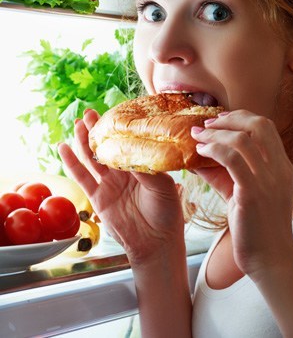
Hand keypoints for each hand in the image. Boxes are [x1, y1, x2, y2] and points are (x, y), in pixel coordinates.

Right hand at [58, 109, 184, 264]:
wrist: (156, 242)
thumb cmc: (166, 213)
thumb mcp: (162, 186)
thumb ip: (145, 168)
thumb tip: (130, 151)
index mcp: (143, 166)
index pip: (128, 142)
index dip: (119, 129)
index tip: (112, 113)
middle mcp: (125, 173)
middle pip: (108, 147)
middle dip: (98, 130)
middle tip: (89, 112)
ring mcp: (110, 184)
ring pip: (93, 158)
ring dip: (84, 141)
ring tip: (78, 124)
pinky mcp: (98, 197)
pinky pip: (82, 177)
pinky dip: (71, 162)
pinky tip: (63, 147)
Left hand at [192, 110, 292, 278]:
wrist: (271, 259)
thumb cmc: (258, 231)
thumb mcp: (246, 195)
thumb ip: (227, 175)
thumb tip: (201, 158)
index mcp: (283, 167)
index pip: (267, 127)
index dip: (242, 118)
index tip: (220, 121)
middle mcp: (279, 169)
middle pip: (259, 124)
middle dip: (230, 118)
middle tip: (207, 124)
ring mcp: (268, 180)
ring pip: (242, 139)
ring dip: (215, 133)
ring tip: (197, 137)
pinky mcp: (252, 193)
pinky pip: (232, 159)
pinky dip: (213, 150)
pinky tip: (200, 153)